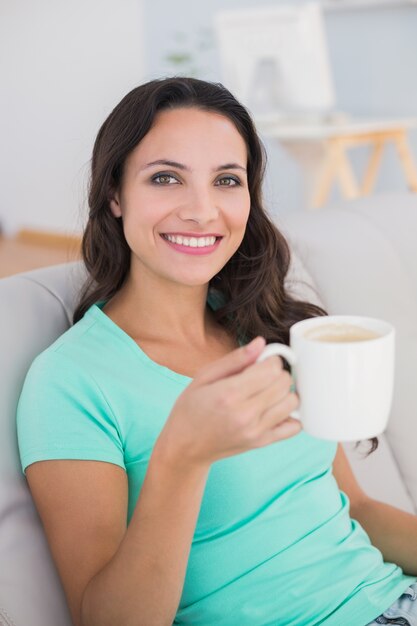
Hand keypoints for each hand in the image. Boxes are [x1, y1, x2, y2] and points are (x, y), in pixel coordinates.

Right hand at [155, 336, 300, 468]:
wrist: (186, 447)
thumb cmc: (191, 409)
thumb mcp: (204, 376)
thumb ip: (235, 359)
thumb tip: (261, 343)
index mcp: (229, 394)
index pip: (271, 369)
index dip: (270, 359)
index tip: (262, 361)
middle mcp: (246, 414)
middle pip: (284, 383)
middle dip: (277, 373)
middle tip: (263, 375)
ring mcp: (256, 431)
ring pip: (292, 402)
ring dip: (284, 392)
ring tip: (268, 391)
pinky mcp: (262, 443)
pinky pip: (294, 427)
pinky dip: (290, 414)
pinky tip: (275, 408)